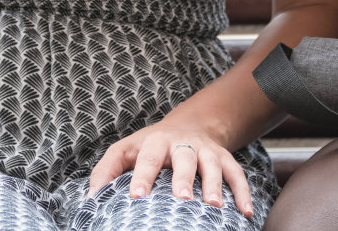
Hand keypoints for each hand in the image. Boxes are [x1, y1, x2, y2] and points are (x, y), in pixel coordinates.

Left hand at [87, 118, 254, 216]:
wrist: (190, 125)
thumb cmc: (150, 146)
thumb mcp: (125, 150)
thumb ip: (107, 171)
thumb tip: (91, 199)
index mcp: (155, 141)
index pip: (147, 156)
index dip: (142, 175)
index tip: (136, 196)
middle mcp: (183, 144)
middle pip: (185, 158)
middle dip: (184, 178)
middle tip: (182, 199)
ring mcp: (207, 151)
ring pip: (214, 165)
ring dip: (215, 184)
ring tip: (214, 206)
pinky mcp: (225, 159)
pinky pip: (237, 174)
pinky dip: (243, 192)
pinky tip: (245, 212)